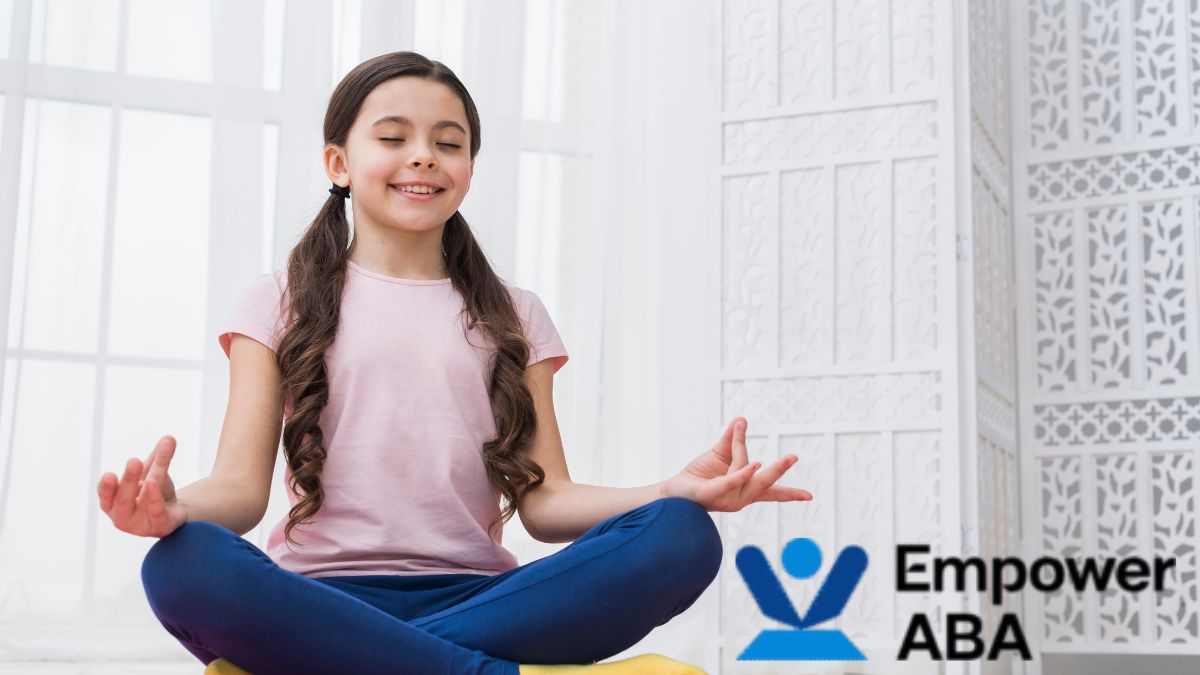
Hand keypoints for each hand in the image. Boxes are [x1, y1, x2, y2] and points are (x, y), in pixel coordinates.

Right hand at [97, 435, 187, 537]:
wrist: (176, 512)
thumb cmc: (155, 492)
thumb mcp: (155, 472)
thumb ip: (160, 457)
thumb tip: (170, 438)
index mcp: (113, 502)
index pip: (106, 494)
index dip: (106, 487)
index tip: (109, 475)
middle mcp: (122, 516)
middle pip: (123, 498)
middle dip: (128, 480)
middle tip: (134, 461)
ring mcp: (139, 525)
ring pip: (140, 505)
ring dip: (145, 490)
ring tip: (150, 478)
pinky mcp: (159, 528)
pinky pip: (156, 513)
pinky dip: (155, 499)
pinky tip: (156, 486)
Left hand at [662, 417, 811, 512]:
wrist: (674, 490)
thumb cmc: (699, 475)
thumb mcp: (719, 453)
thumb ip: (732, 438)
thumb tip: (742, 419)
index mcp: (745, 489)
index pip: (771, 491)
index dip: (790, 493)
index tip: (809, 496)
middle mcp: (740, 497)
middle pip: (765, 483)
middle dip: (779, 469)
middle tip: (793, 457)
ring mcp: (728, 498)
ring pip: (744, 469)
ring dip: (741, 447)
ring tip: (738, 428)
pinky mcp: (714, 494)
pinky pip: (731, 481)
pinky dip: (743, 472)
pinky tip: (754, 464)